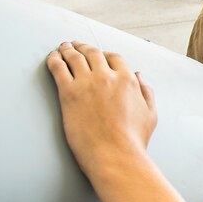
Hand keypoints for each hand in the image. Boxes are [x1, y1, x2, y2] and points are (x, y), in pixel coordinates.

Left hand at [45, 41, 155, 172]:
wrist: (115, 155)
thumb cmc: (132, 141)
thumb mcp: (150, 114)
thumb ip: (146, 92)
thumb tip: (139, 76)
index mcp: (127, 80)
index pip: (114, 57)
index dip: (104, 54)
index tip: (99, 55)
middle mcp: (106, 77)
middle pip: (92, 53)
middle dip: (83, 47)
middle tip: (76, 46)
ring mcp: (86, 83)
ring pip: (74, 57)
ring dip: (67, 50)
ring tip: (62, 48)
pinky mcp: (68, 93)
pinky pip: (58, 68)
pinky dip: (53, 60)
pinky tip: (52, 58)